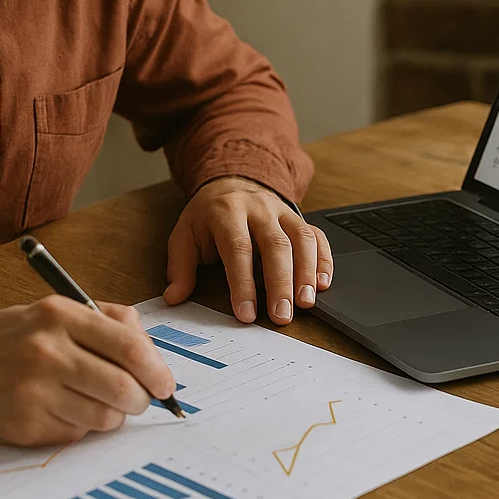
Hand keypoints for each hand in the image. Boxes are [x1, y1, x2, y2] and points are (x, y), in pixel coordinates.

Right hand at [0, 297, 176, 444]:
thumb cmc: (14, 338)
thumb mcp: (57, 311)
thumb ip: (109, 321)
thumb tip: (153, 354)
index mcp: (60, 315)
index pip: (129, 347)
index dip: (157, 371)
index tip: (165, 384)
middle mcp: (47, 351)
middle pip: (123, 388)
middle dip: (141, 400)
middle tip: (138, 399)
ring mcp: (34, 390)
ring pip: (105, 417)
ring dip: (112, 415)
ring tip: (95, 402)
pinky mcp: (25, 424)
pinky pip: (77, 433)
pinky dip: (81, 426)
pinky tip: (62, 409)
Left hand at [163, 175, 333, 325]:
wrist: (229, 183)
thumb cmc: (207, 217)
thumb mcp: (184, 236)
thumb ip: (180, 267)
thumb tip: (174, 297)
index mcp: (226, 212)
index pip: (238, 248)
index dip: (243, 283)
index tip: (246, 314)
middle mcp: (258, 208)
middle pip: (275, 245)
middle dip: (280, 283)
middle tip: (282, 315)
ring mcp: (282, 211)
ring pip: (301, 238)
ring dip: (307, 272)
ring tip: (306, 302)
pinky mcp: (298, 218)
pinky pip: (317, 236)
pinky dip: (324, 260)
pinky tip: (322, 283)